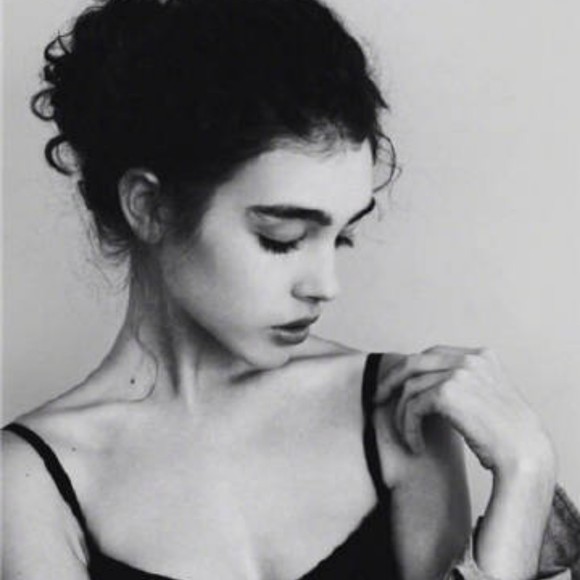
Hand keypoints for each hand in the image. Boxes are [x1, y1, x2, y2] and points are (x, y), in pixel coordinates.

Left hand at [376, 345, 555, 477]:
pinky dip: (408, 428)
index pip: (434, 353)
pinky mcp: (448, 392)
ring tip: (407, 437)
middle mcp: (470, 359)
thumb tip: (429, 387)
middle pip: (415, 362)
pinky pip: (412, 407)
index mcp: (482, 356)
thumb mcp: (488, 399)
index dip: (410, 370)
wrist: (526, 457)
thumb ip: (464, 384)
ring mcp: (459, 372)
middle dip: (391, 380)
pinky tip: (415, 446)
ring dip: (402, 415)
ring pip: (410, 388)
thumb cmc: (507, 438)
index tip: (396, 386)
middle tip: (377, 398)